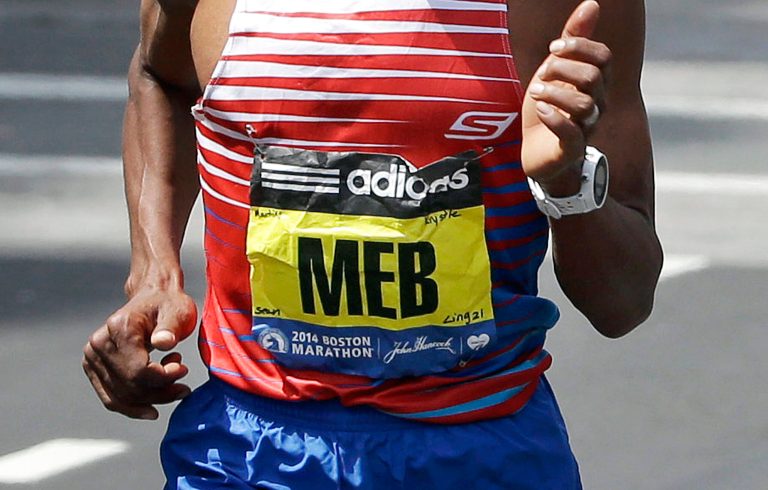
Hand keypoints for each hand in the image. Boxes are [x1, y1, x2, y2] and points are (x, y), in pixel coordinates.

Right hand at [82, 285, 197, 418]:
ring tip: (175, 388)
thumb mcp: (177, 311)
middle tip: (184, 388)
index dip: (163, 378)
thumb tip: (164, 343)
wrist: (153, 299)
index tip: (184, 370)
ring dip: (150, 401)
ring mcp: (92, 356)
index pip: (138, 370)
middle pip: (129, 387)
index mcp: (119, 327)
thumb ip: (171, 328)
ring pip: (121, 397)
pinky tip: (153, 406)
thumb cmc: (168, 305)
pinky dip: (132, 407)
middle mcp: (99, 343)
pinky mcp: (93, 367)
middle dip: (160, 393)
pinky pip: (111, 398)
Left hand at [521, 0, 610, 194]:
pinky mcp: (570, 149)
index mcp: (595, 84)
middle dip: (563, 69)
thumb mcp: (555, 71)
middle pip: (594, 78)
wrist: (536, 153)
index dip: (579, 47)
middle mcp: (597, 105)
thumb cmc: (549, 110)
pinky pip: (571, 133)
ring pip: (585, 105)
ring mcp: (585, 128)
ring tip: (535, 92)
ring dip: (555, 93)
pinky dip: (554, 118)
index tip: (553, 49)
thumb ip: (572, 41)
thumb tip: (592, 3)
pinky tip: (541, 111)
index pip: (603, 57)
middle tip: (541, 74)